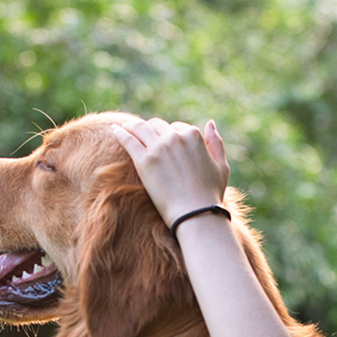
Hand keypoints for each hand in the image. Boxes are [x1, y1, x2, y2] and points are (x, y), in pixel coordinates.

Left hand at [112, 117, 230, 227]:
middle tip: (143, 136)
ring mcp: (159, 147)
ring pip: (141, 128)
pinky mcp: (144, 159)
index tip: (164, 142)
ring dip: (133, 126)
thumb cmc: (210, 195)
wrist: (195, 214)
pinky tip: (114, 129)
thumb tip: (210, 122)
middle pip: (158, 126)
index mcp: (194, 135)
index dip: (170, 135)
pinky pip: (128, 139)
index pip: (177, 127)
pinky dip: (120, 132)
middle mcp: (175, 137)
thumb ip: (216, 143)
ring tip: (126, 128)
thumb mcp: (222, 166)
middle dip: (152, 130)